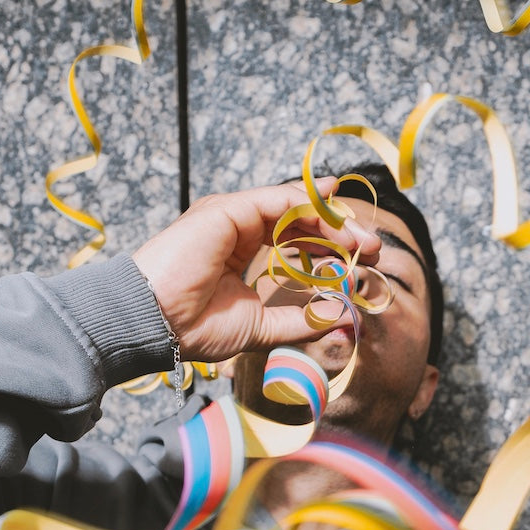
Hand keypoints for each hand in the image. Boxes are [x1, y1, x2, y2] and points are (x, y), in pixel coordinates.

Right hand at [131, 182, 379, 362]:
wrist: (155, 324)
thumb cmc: (193, 328)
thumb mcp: (261, 328)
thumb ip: (300, 320)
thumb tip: (342, 316)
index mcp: (241, 253)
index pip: (294, 241)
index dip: (329, 246)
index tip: (362, 261)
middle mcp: (237, 229)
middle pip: (299, 220)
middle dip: (339, 232)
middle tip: (374, 249)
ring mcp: (231, 217)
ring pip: (293, 207)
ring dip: (332, 220)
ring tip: (361, 239)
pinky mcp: (226, 210)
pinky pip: (278, 200)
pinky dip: (309, 206)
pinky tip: (334, 216)